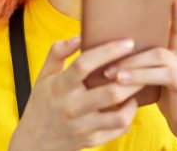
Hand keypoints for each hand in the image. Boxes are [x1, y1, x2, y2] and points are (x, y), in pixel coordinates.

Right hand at [9, 36, 142, 150]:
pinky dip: (129, 115)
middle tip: (142, 64)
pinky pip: (118, 128)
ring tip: (138, 85)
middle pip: (111, 92)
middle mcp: (72, 107)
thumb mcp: (44, 74)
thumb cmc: (43, 101)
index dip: (108, 51)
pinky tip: (128, 103)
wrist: (34, 141)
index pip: (85, 65)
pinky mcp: (92, 140)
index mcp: (60, 86)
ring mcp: (83, 127)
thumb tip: (79, 35)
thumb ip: (58, 52)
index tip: (128, 43)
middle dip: (132, 77)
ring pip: (119, 115)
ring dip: (133, 98)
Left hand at [104, 0, 176, 140]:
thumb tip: (104, 51)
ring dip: (142, 75)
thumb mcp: (146, 76)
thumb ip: (135, 63)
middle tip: (108, 69)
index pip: (174, 33)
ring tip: (119, 80)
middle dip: (132, 60)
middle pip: (159, 54)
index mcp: (170, 58)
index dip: (176, 15)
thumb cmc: (160, 96)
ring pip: (171, 72)